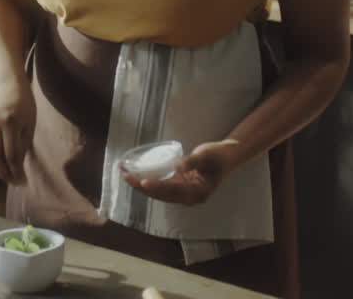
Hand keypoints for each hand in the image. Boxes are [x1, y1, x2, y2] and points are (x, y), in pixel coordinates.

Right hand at [0, 81, 35, 185]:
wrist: (7, 85)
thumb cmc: (24, 104)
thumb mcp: (30, 123)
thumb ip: (23, 144)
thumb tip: (18, 167)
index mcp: (11, 122)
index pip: (11, 154)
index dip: (16, 170)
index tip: (23, 181)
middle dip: (4, 173)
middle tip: (13, 182)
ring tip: (6, 176)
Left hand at [122, 140, 243, 205]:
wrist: (228, 156)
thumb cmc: (218, 155)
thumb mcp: (207, 155)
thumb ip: (192, 161)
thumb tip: (177, 166)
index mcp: (198, 193)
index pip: (173, 191)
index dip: (157, 186)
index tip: (142, 181)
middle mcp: (189, 197)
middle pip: (161, 194)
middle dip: (142, 186)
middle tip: (125, 175)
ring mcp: (183, 193)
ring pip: (158, 192)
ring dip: (141, 184)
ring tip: (125, 174)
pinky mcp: (179, 187)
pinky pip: (161, 186)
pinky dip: (148, 181)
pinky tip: (136, 174)